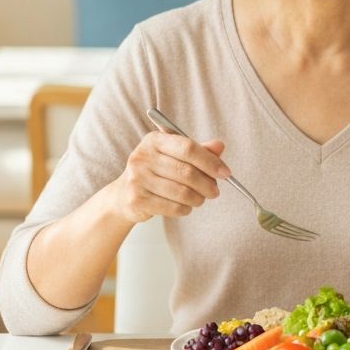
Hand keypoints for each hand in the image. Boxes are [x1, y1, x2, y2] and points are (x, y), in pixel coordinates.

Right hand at [109, 131, 230, 224]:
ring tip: (200, 199)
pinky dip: (185, 209)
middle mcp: (143, 157)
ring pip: (182, 192)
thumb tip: (219, 146)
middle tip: (215, 191)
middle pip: (186, 172)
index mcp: (154, 140)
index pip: (188, 148)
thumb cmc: (156, 171)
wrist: (123, 195)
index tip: (226, 173)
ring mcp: (138, 179)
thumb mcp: (174, 156)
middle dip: (207, 184)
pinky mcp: (137, 200)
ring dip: (198, 198)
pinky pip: (173, 207)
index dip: (210, 161)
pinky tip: (185, 206)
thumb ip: (198, 150)